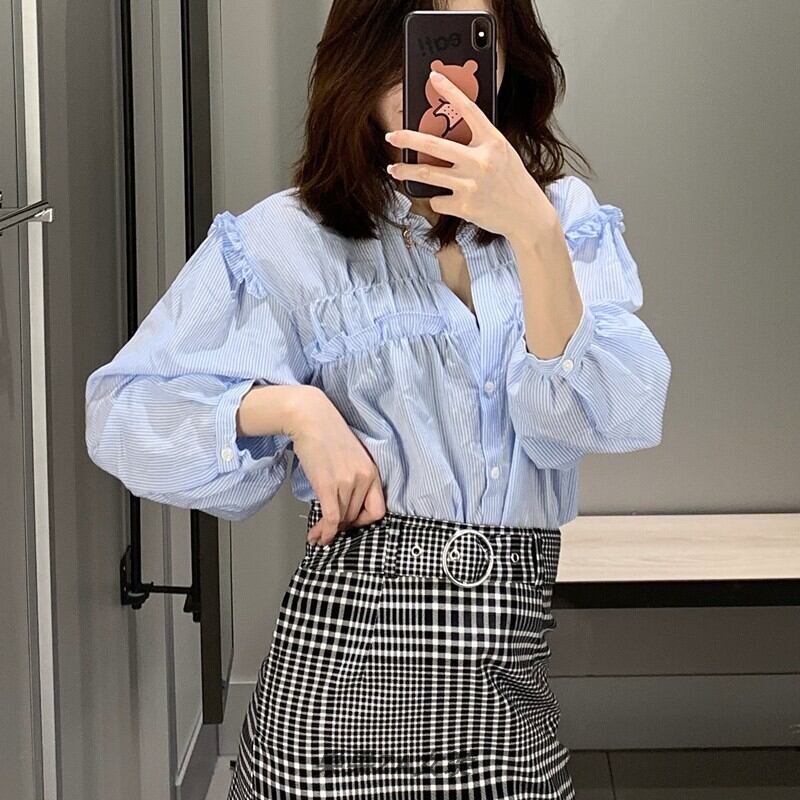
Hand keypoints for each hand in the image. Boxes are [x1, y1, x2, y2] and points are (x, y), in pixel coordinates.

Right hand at [288, 389, 385, 545]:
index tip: (350, 523)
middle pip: (356, 517)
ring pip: (342, 519)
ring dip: (329, 531)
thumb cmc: (326, 434)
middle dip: (341, 527)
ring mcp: (347, 482)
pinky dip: (325, 531)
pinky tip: (318, 536)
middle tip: (328, 530)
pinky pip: (331, 517)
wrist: (310, 417)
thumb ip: (353, 479)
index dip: (363, 522)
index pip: (377, 511)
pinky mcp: (328, 484)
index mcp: (372, 471)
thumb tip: (345, 504)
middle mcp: (364, 478)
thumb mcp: (350, 458)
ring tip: (317, 535)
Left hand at [384, 68, 558, 241]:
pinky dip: (436, 199)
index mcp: (492, 142)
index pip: (468, 110)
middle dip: (407, 139)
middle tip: (391, 136)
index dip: (450, 91)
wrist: (527, 215)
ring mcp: (471, 185)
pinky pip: (437, 200)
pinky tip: (443, 199)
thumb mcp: (502, 153)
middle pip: (433, 145)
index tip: (434, 78)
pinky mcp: (464, 207)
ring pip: (427, 174)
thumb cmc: (512, 182)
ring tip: (393, 169)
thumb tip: (445, 134)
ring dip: (405, 171)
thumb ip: (479, 143)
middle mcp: (481, 161)